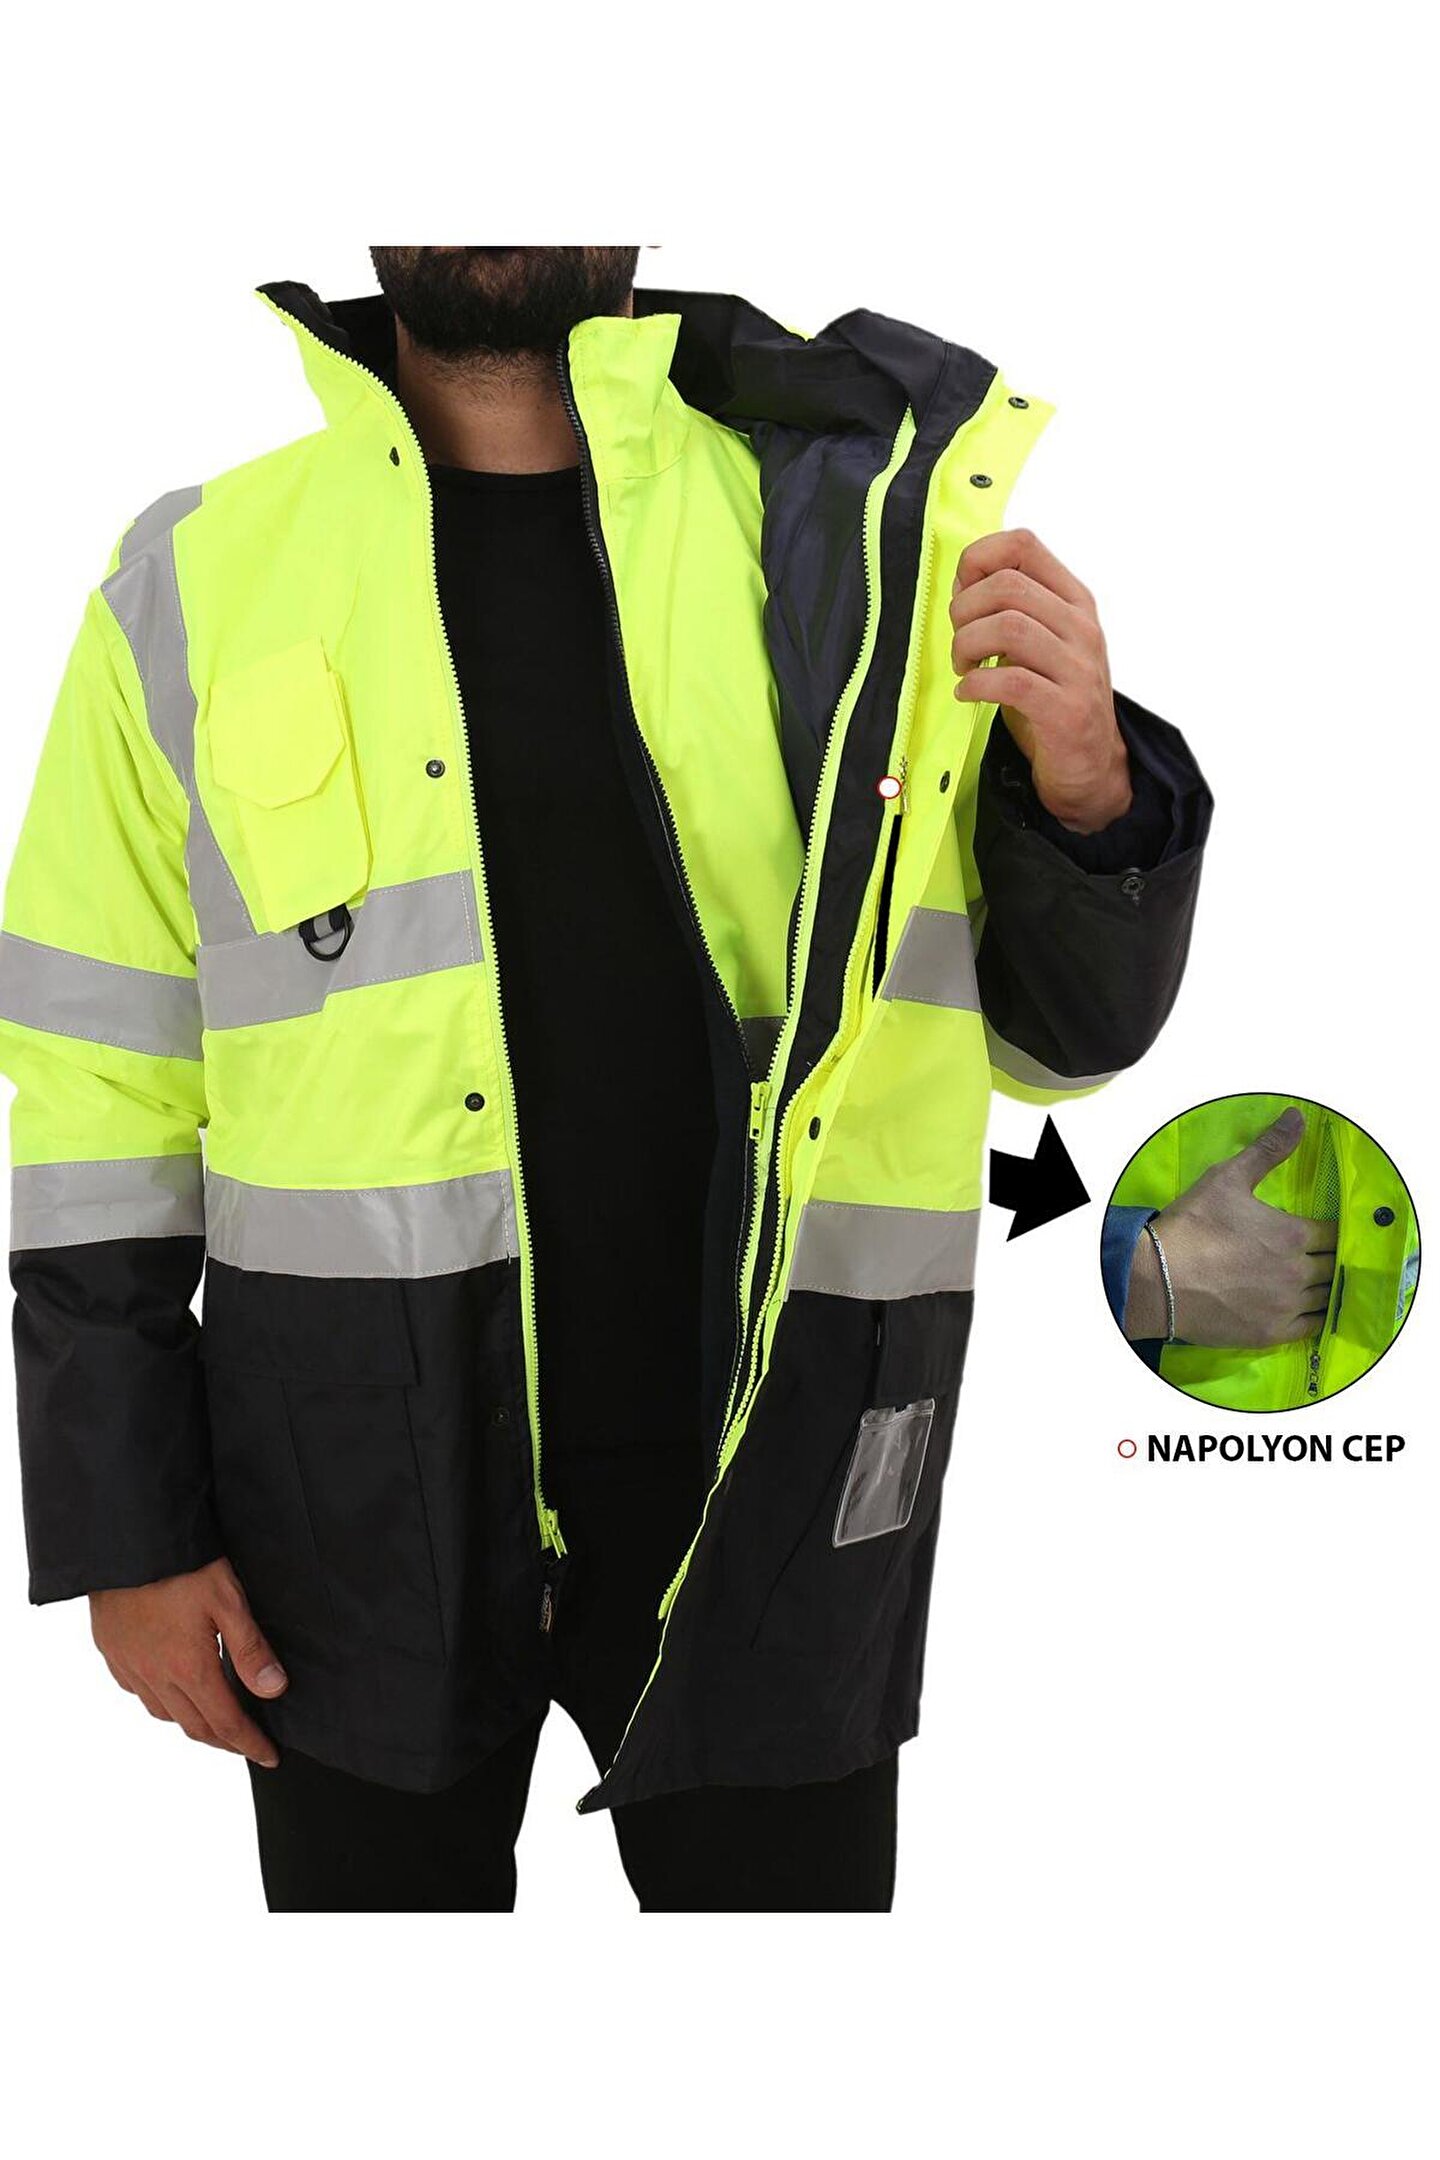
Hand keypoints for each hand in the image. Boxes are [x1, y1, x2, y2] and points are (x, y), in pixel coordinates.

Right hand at [90, 1557, 287, 1768]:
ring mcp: (129, 1665)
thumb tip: (274, 1690)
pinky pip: (138, 1691)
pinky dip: (161, 1700)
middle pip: (194, 1726)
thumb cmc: (182, 1565)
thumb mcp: (228, 1600)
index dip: (250, 1744)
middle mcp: (155, 1676)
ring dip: (193, 1722)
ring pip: (164, 1713)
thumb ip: (250, 1649)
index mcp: (189, 1668)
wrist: (126, 1542)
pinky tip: (172, 1688)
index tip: (269, 1755)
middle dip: (225, 1740)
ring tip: (215, 1719)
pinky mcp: (112, 1651)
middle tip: (248, 1744)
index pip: (225, 1723)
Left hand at [950, 527, 1131, 832]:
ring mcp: (1078, 668)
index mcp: (1074, 600)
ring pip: (1007, 627)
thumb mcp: (1036, 643)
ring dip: (967, 646)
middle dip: (964, 611)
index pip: (1024, 545)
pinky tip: (969, 693)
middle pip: (1007, 586)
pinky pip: (1011, 681)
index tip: (962, 593)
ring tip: (964, 668)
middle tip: (960, 644)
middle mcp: (1082, 627)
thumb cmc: (1053, 699)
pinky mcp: (1067, 710)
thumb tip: (961, 580)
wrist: (1090, 765)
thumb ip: (1006, 608)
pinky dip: (977, 685)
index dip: (978, 560)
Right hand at [1124, 1108, 1337, 1347]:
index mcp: (1294, 1234)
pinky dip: (1315, 1316)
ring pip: (1326, 1297)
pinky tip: (1306, 1307)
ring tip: (1313, 1281)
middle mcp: (1298, 1272)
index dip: (1330, 1230)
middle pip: (1333, 1265)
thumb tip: (1298, 1116)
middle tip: (1317, 1255)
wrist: (1157, 1279)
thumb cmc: (1193, 1226)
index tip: (1324, 1231)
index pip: (1334, 1233)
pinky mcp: (1272, 1333)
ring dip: (1323, 1287)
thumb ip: (1268, 1150)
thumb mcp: (1227, 1179)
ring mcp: (1286, 1306)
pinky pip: (1312, 1326)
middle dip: (1328, 1258)